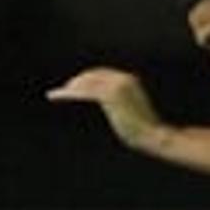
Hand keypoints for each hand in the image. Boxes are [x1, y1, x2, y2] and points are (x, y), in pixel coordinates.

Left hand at [46, 68, 165, 150]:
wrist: (153, 135)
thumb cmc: (145, 131)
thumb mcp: (132, 112)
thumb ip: (120, 105)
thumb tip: (113, 110)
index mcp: (129, 80)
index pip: (102, 74)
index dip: (87, 79)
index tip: (75, 86)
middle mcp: (122, 79)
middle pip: (92, 75)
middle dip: (77, 82)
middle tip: (64, 90)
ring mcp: (116, 86)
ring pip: (86, 83)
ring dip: (71, 87)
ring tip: (57, 94)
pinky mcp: (109, 96)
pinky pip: (84, 92)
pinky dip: (67, 94)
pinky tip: (56, 96)